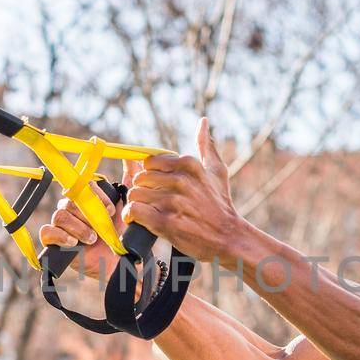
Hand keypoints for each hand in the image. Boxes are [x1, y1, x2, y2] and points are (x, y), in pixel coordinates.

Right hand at [38, 158, 138, 281]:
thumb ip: (131, 179)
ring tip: (92, 238)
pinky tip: (74, 243)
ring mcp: (62, 224)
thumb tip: (132, 155)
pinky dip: (60, 236)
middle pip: (70, 200)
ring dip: (78, 227)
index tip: (111, 210)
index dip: (96, 196)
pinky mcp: (54, 241)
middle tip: (101, 228)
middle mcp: (72, 208)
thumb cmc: (124, 234)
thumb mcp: (130, 205)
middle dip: (88, 215)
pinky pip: (47, 231)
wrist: (120, 264)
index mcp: (87, 197)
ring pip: (60, 215)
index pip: (82, 184)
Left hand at [124, 117, 245, 263]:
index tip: (157, 185)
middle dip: (143, 189)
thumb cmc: (220, 204)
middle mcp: (180, 180)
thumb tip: (203, 122)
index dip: (151, 174)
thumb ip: (206, 146)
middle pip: (140, 178)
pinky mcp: (165, 222)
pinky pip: (134, 211)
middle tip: (152, 200)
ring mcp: (172, 201)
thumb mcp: (217, 171)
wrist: (228, 237)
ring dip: (137, 203)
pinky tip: (138, 219)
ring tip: (147, 210)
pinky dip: (132, 215)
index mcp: (189, 164)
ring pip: (135, 194)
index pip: (150, 162)